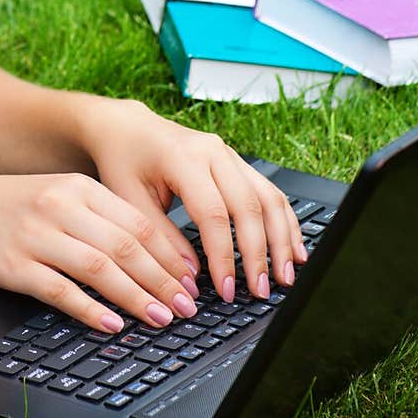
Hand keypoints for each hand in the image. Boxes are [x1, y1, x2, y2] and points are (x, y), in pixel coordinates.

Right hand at [0, 169, 206, 334]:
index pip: (138, 222)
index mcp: (79, 188)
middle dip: (162, 281)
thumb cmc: (11, 206)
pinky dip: (90, 309)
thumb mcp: (59, 196)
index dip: (170, 255)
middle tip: (186, 307)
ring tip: (160, 318)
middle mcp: (61, 207)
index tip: (191, 281)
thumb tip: (152, 254)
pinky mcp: (16, 266)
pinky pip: (61, 291)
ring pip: (100, 268)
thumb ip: (100, 218)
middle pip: (126, 247)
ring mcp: (37, 236)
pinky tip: (111, 324)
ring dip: (136, 297)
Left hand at [84, 97, 307, 305]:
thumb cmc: (124, 160)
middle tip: (262, 290)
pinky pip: (269, 192)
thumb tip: (190, 278)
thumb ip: (160, 238)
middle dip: (259, 253)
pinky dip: (285, 222)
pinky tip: (293, 249)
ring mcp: (229, 154)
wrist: (128, 126)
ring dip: (281, 239)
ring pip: (268, 198)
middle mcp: (213, 152)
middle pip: (249, 205)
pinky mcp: (237, 162)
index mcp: (183, 158)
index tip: (227, 289)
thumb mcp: (128, 200)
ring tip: (286, 276)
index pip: (213, 213)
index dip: (224, 255)